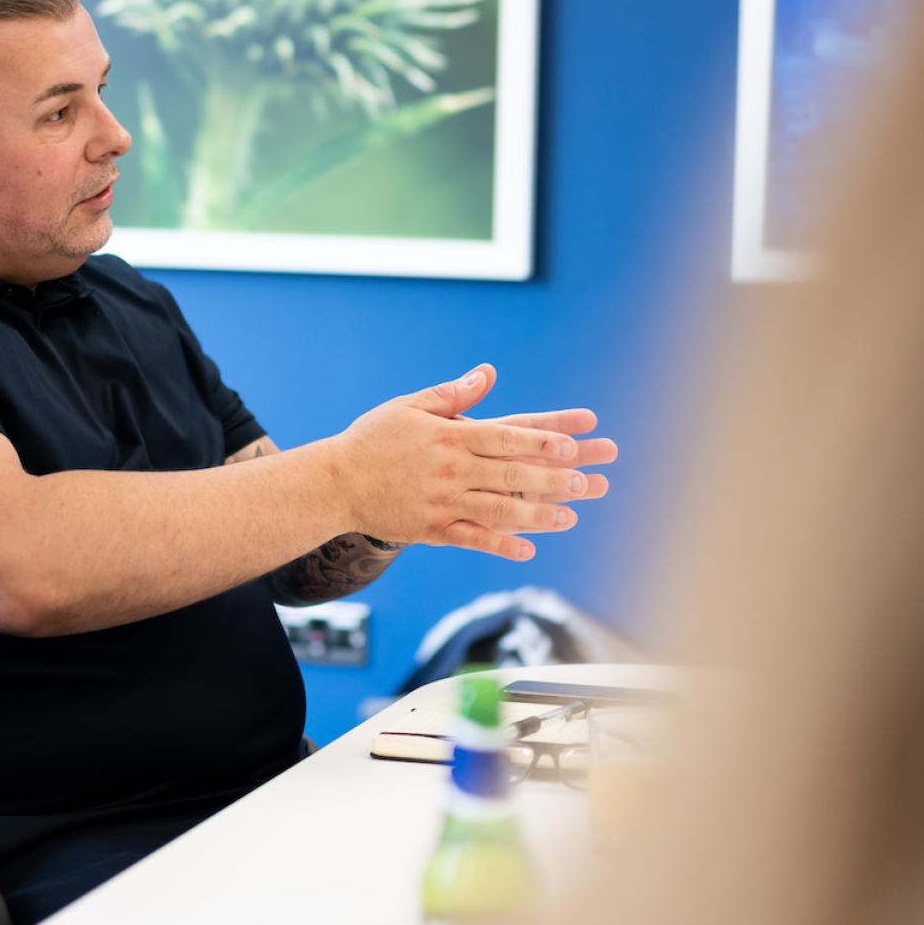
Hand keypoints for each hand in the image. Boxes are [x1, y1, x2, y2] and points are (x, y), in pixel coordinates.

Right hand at [330, 364, 590, 560]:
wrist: (333, 482)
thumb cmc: (372, 439)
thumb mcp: (410, 407)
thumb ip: (452, 395)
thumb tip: (487, 374)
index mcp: (449, 437)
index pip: (506, 436)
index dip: (542, 440)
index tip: (574, 442)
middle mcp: (451, 470)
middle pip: (511, 474)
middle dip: (554, 478)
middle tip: (590, 481)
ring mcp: (442, 502)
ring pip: (499, 509)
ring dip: (538, 514)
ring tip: (572, 516)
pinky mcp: (431, 528)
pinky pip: (471, 538)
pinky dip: (500, 544)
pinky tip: (528, 551)